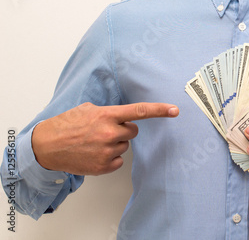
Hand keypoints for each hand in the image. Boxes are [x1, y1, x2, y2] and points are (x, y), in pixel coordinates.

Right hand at [32, 102, 178, 175]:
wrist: (46, 146)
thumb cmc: (66, 125)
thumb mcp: (87, 109)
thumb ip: (108, 112)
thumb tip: (123, 116)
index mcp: (106, 116)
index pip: (139, 111)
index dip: (159, 110)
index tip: (175, 110)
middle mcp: (109, 133)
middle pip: (133, 131)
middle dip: (123, 129)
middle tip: (105, 130)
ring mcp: (106, 151)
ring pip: (125, 146)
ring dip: (114, 144)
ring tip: (94, 142)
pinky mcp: (103, 167)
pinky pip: (119, 161)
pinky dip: (110, 158)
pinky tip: (95, 154)